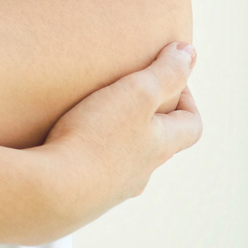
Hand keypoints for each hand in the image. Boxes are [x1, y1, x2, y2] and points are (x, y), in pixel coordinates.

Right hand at [32, 41, 200, 235]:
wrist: (56, 192)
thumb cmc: (98, 139)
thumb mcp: (137, 93)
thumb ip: (165, 72)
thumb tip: (190, 52)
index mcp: (161, 146)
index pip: (192, 125)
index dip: (186, 98)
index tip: (162, 77)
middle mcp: (142, 170)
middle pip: (159, 142)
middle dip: (148, 116)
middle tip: (125, 91)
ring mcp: (114, 186)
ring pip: (127, 159)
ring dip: (118, 137)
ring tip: (92, 114)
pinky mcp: (85, 195)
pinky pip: (95, 171)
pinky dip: (90, 155)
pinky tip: (67, 143)